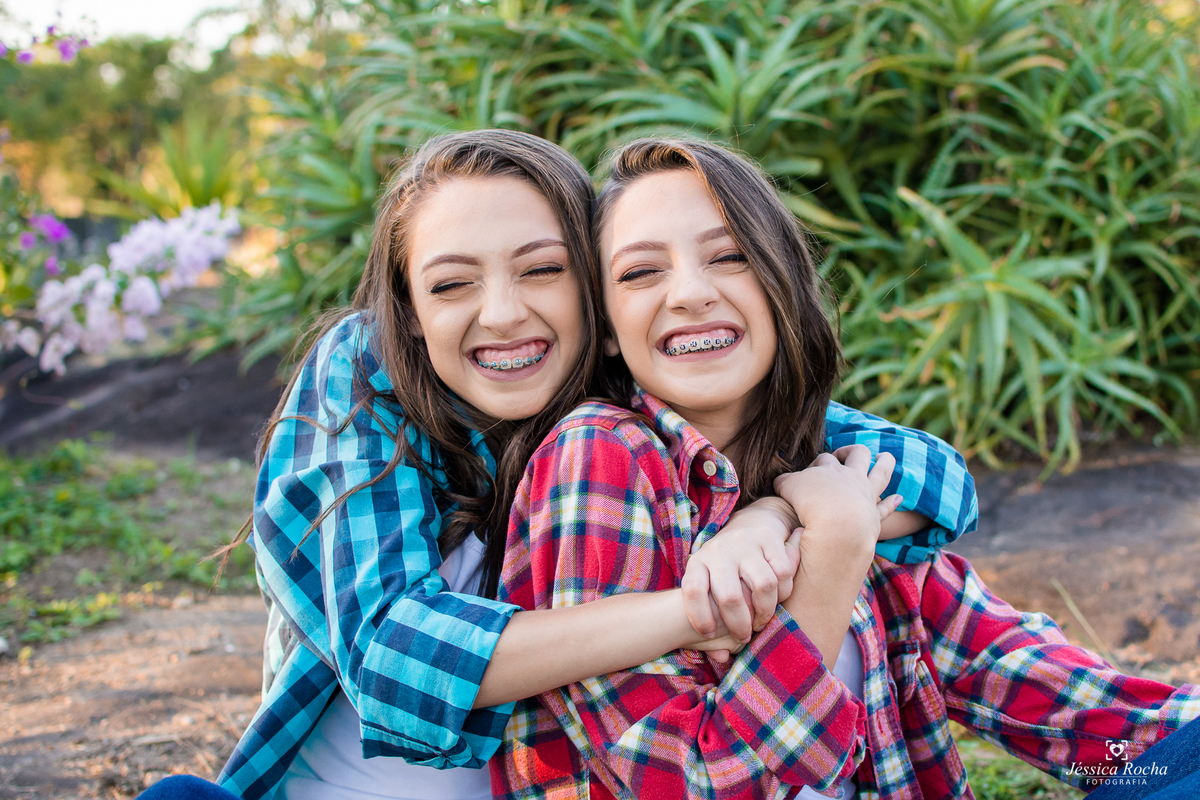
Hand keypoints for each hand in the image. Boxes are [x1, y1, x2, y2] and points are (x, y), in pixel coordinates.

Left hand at [681, 497, 801, 642]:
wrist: (750, 524)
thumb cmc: (726, 568)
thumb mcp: (709, 583)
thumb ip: (710, 618)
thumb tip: (720, 657)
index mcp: (698, 562)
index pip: (693, 590)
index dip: (700, 617)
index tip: (709, 634)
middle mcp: (719, 551)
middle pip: (731, 596)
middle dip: (740, 625)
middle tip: (744, 635)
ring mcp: (745, 543)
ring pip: (763, 586)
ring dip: (766, 611)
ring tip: (761, 620)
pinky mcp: (769, 539)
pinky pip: (783, 573)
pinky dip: (784, 591)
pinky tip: (777, 597)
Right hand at [774, 444, 896, 540]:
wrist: (836, 527)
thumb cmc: (810, 506)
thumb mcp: (787, 489)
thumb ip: (783, 482)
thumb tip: (780, 482)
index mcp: (829, 470)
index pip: (824, 459)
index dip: (818, 463)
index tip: (813, 469)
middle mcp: (851, 478)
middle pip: (856, 454)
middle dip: (850, 452)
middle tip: (843, 455)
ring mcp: (866, 494)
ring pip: (881, 471)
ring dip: (885, 462)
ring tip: (885, 456)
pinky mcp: (875, 515)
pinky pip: (886, 507)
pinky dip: (891, 502)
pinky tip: (898, 498)